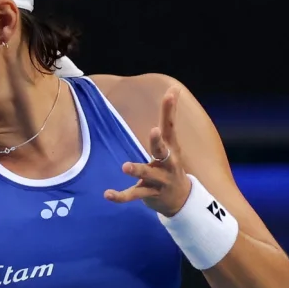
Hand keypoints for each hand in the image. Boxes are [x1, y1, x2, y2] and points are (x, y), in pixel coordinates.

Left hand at [103, 85, 192, 216]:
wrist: (181, 199)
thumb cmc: (171, 164)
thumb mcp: (172, 143)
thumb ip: (169, 119)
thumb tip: (173, 88)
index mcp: (171, 149)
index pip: (171, 126)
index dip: (170, 110)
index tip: (170, 93)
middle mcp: (167, 164)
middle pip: (163, 151)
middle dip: (158, 142)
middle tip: (154, 131)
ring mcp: (159, 180)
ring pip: (147, 175)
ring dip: (137, 170)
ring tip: (125, 166)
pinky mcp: (148, 194)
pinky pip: (133, 195)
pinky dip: (120, 196)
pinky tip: (107, 194)